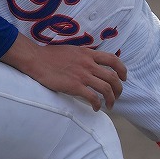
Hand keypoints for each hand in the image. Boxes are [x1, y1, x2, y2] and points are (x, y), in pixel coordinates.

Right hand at [0, 34, 126, 109]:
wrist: (35, 59)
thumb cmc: (50, 55)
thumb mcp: (72, 50)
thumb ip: (84, 56)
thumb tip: (92, 62)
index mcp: (88, 54)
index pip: (113, 59)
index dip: (122, 70)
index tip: (124, 78)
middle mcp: (88, 64)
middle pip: (113, 77)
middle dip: (119, 89)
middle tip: (117, 96)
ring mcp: (82, 75)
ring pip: (106, 88)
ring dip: (111, 99)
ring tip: (109, 106)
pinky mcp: (74, 86)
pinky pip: (93, 97)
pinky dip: (97, 104)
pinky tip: (95, 108)